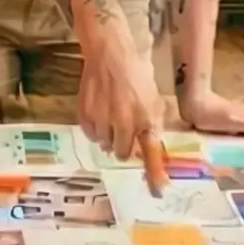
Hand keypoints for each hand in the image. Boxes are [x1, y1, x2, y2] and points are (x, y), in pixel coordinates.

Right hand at [79, 28, 167, 192]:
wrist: (110, 53)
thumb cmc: (137, 72)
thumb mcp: (154, 97)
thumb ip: (153, 121)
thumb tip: (152, 142)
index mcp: (146, 117)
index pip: (151, 151)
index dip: (155, 173)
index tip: (158, 191)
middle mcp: (124, 122)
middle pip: (122, 153)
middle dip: (125, 146)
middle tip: (125, 130)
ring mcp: (102, 120)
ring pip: (105, 145)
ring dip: (109, 137)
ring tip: (111, 116)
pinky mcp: (85, 115)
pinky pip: (90, 135)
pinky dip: (95, 129)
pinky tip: (99, 112)